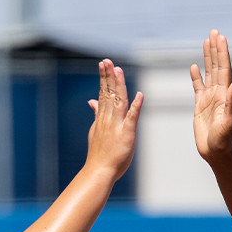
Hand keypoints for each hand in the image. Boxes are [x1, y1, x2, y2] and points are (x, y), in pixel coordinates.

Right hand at [84, 59, 142, 176]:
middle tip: (107, 61)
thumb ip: (96, 114)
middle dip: (108, 76)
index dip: (104, 78)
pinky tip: (140, 95)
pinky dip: (136, 106)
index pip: (104, 93)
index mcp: (103, 118)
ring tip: (117, 70)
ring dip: (118, 85)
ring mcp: (117, 125)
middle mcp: (109, 119)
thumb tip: (92, 101)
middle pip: (109, 93)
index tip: (104, 64)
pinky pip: (132, 118)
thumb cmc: (99, 154)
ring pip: (118, 100)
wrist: (99, 170)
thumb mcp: (95, 130)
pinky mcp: (127, 134)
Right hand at [190, 30, 231, 164]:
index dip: (222, 53)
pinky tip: (194, 66)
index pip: (224, 69)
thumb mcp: (230, 122)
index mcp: (225, 95)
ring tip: (206, 42)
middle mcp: (218, 93)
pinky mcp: (200, 106)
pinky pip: (197, 87)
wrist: (217, 154)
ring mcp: (209, 99)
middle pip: (216, 66)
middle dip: (215, 49)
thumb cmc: (225, 140)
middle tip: (214, 32)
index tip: (220, 37)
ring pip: (208, 73)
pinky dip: (196, 76)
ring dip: (207, 57)